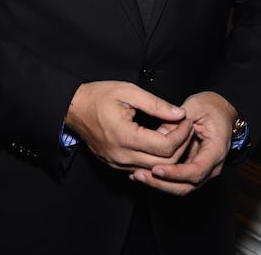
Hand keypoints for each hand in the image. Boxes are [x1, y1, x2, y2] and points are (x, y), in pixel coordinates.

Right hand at [65, 80, 191, 170]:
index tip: (186, 120)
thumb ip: (156, 104)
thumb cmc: (99, 96)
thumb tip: (179, 114)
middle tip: (185, 128)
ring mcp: (117, 163)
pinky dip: (155, 159)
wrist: (74, 108)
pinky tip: (158, 142)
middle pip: (164, 163)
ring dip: (169, 155)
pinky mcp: (115, 165)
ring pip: (154, 169)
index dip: (181, 135)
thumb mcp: (129, 92)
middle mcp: (121, 155)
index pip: (165, 147)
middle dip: (180, 146)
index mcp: (125, 136)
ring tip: (174, 134)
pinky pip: (142, 168)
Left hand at [130, 91, 237, 194]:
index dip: (175, 173)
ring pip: (181, 187)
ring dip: (159, 184)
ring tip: (138, 175)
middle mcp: (212, 166)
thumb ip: (176, 122)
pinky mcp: (193, 169)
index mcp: (216, 150)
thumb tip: (157, 135)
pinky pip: (178, 180)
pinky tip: (144, 173)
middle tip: (140, 175)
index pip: (196, 171)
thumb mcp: (194, 107)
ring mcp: (203, 170)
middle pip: (187, 186)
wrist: (221, 109)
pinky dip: (162, 180)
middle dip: (162, 184)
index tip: (156, 169)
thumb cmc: (211, 106)